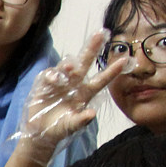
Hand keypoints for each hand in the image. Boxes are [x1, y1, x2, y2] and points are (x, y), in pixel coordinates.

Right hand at [17, 30, 128, 165]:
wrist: (40, 133)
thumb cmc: (60, 129)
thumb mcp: (72, 126)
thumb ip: (81, 121)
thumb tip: (92, 114)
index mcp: (85, 93)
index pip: (101, 79)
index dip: (112, 70)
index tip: (125, 59)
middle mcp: (74, 84)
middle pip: (85, 62)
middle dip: (92, 47)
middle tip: (100, 33)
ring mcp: (60, 82)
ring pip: (67, 65)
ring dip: (69, 63)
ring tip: (70, 68)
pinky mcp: (45, 84)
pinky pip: (50, 74)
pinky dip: (53, 75)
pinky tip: (54, 79)